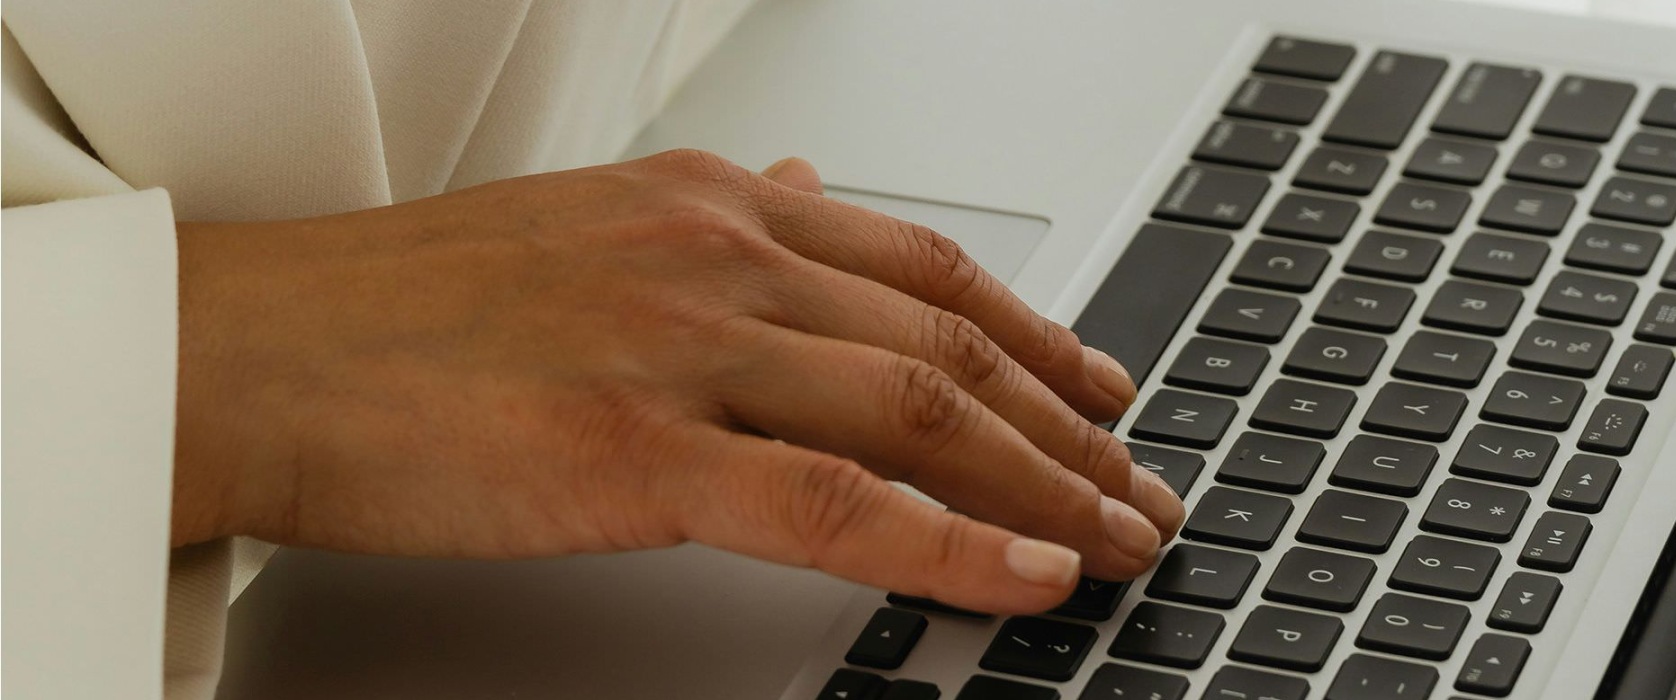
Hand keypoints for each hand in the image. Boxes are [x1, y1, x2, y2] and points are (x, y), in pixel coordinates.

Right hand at [171, 150, 1184, 613]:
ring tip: (1120, 542)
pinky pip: (833, 509)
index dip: (1037, 332)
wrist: (258, 346)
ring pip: (920, 418)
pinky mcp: (637, 450)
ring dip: (1045, 488)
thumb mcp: (589, 227)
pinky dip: (950, 546)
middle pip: (951, 345)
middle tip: (1140, 485)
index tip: (1101, 387)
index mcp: (713, 205)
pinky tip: (1026, 578)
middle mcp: (720, 259)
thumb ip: (717, 219)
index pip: (926, 266)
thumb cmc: (405, 307)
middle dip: (1068, 426)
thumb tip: (810, 192)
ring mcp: (684, 349)